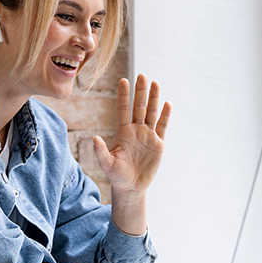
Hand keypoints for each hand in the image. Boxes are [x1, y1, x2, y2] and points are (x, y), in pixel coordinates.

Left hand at [93, 74, 171, 234]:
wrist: (131, 187)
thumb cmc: (117, 176)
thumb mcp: (107, 164)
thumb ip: (101, 151)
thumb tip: (93, 138)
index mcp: (123, 132)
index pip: (123, 109)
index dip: (123, 95)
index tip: (123, 80)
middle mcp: (136, 130)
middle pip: (139, 106)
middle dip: (140, 91)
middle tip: (142, 75)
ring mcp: (148, 135)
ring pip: (151, 112)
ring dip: (153, 98)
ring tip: (155, 82)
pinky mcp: (158, 144)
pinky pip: (163, 126)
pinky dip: (165, 115)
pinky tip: (167, 103)